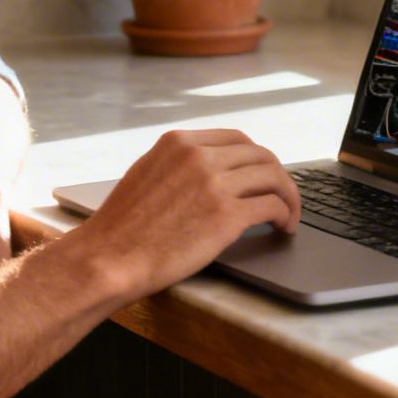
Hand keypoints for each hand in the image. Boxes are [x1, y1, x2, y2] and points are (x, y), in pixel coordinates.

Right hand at [76, 129, 300, 298]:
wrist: (109, 258)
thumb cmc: (122, 227)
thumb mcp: (146, 174)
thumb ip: (178, 165)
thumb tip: (209, 169)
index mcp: (180, 143)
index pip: (237, 139)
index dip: (256, 158)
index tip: (262, 175)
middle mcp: (200, 157)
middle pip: (261, 155)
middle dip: (278, 176)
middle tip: (283, 196)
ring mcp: (215, 184)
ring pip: (273, 178)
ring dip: (288, 196)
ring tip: (289, 215)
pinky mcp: (226, 216)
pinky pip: (272, 206)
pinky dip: (284, 215)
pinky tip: (282, 226)